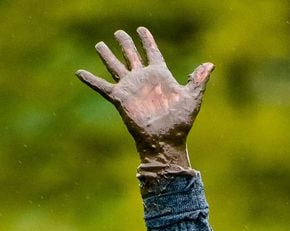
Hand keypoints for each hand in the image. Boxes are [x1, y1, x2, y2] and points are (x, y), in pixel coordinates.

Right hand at [77, 26, 212, 174]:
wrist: (165, 142)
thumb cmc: (180, 123)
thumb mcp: (192, 98)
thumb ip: (198, 80)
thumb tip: (210, 64)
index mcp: (159, 74)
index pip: (152, 51)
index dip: (147, 40)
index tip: (142, 30)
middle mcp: (143, 78)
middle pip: (131, 55)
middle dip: (125, 43)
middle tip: (119, 32)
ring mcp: (130, 87)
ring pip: (115, 66)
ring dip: (107, 55)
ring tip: (99, 44)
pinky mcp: (120, 98)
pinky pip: (102, 86)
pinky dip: (90, 80)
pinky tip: (79, 72)